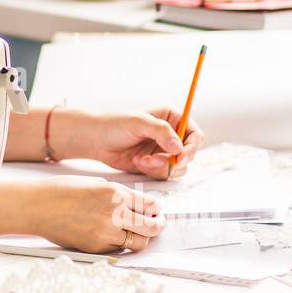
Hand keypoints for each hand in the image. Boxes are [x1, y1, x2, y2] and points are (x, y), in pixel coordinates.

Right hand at [8, 177, 164, 253]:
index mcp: (115, 193)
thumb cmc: (61, 192)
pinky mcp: (96, 247)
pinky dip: (118, 244)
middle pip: (151, 227)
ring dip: (139, 238)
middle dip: (157, 227)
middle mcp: (114, 213)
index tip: (156, 212)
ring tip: (133, 233)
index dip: (156, 210)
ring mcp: (105, 233)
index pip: (150, 205)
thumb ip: (118, 194)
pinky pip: (118, 249)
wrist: (36, 206)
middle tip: (156, 225)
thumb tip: (137, 205)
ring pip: (138, 243)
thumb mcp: (95, 183)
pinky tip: (109, 235)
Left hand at [51, 108, 203, 179]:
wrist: (96, 140)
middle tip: (153, 159)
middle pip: (188, 154)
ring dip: (160, 167)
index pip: (195, 135)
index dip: (191, 148)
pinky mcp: (156, 164)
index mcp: (172, 118)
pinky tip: (138, 162)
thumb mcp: (138, 122)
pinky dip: (152, 171)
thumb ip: (161, 131)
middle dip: (172, 161)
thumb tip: (178, 146)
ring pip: (177, 167)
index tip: (180, 157)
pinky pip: (164, 174)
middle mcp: (171, 135)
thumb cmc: (114, 124)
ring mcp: (164, 150)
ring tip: (141, 160)